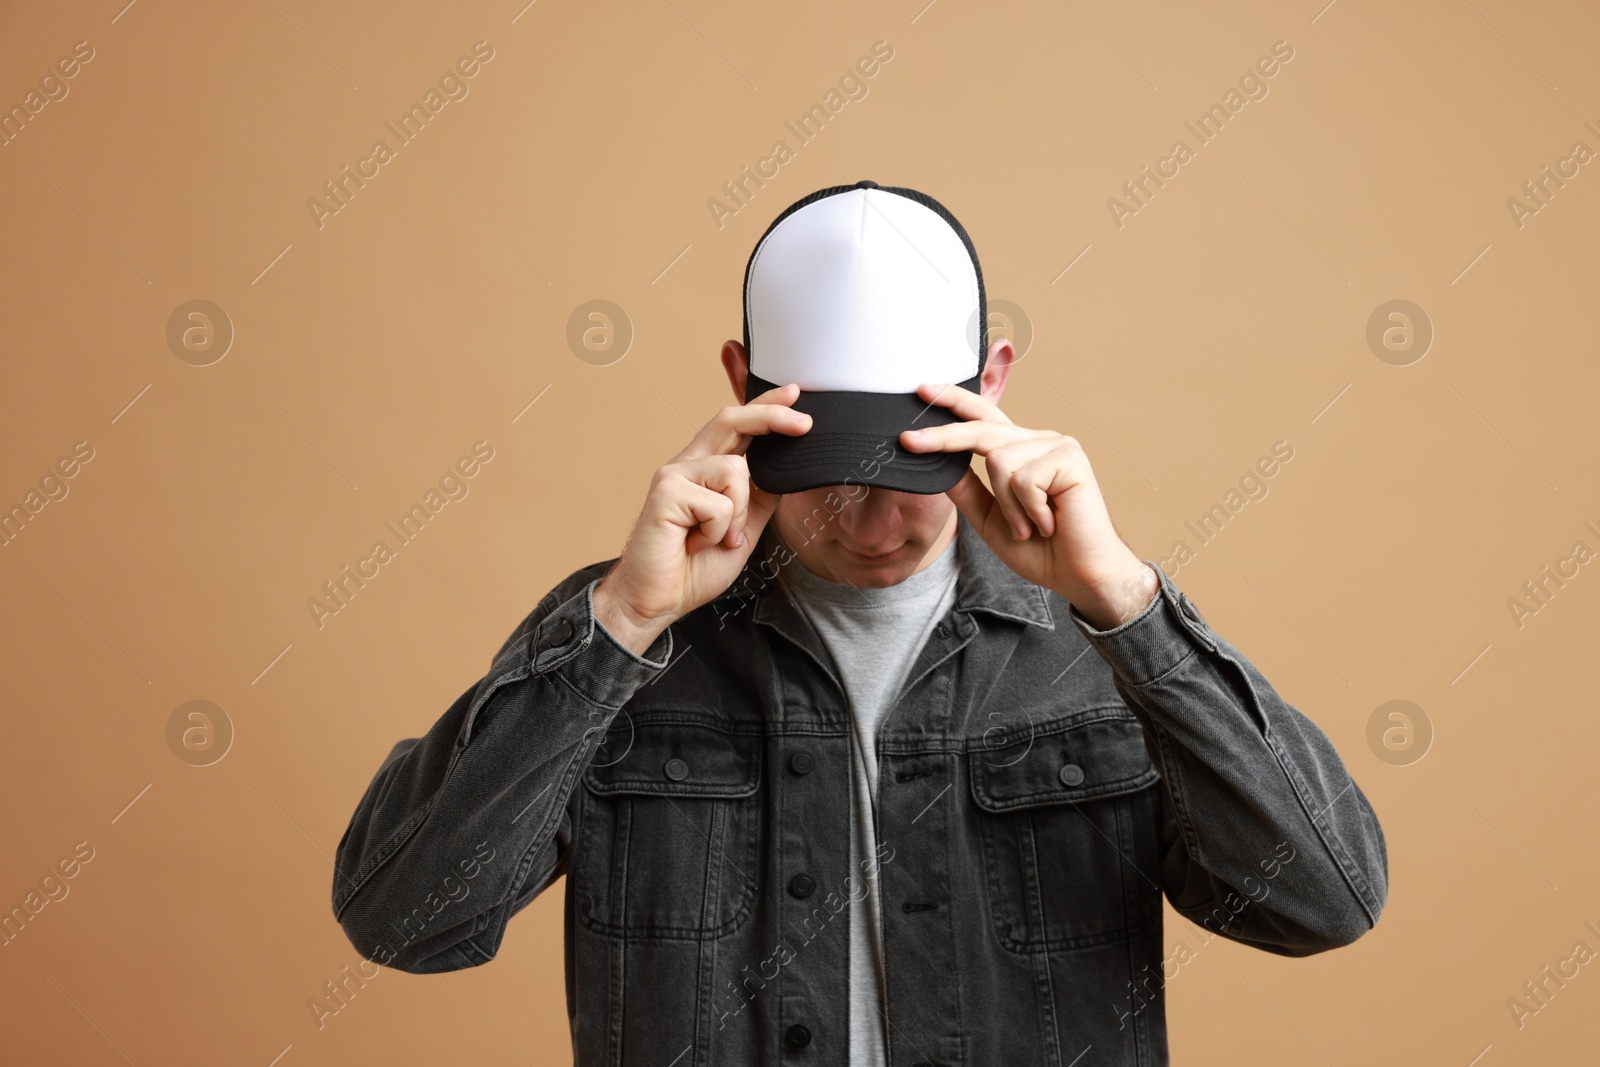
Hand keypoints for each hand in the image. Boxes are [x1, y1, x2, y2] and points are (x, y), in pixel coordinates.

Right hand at [593, 383, 810, 653]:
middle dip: (771, 415)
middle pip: (731, 420)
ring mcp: (674, 475)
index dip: (765, 406)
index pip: (737, 426)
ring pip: (735, 471)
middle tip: (803, 424)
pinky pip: (718, 502)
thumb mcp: (742, 529)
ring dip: (738, 515)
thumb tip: (784, 470)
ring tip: (716, 539)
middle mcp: (688, 464)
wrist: (656, 600)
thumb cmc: (692, 567)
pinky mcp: (665, 492)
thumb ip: (758, 498)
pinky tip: (696, 543)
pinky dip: (718, 530)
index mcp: (705, 469)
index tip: (793, 393)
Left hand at [900, 383, 1156, 629]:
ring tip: (1030, 526)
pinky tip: (1049, 522)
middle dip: (942, 437)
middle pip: (981, 429)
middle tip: (908, 441)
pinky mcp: (1070, 458)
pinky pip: (1023, 478)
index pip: (983, 418)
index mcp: (1019, 451)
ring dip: (1009, 506)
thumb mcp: (988, 517)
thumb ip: (966, 488)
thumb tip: (938, 464)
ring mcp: (1056, 446)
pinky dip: (1028, 509)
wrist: (1077, 575)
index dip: (953, 401)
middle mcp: (1038, 441)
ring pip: (999, 460)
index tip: (921, 391)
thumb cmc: (1039, 549)